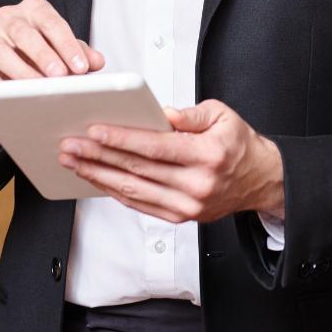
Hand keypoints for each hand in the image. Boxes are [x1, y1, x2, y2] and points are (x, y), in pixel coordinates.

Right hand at [0, 0, 104, 82]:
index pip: (51, 22)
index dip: (67, 45)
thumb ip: (81, 53)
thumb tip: (97, 61)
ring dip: (22, 71)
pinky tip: (12, 98)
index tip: (82, 67)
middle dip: (44, 55)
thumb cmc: (42, 51)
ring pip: (1, 51)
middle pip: (24, 33)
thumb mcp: (64, 48)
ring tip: (40, 90)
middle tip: (60, 76)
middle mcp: (8, 18)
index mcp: (33, 9)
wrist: (10, 61)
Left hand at [57, 99, 284, 223]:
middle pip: (137, 169)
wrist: (260, 181)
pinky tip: (96, 178)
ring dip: (98, 175)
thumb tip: (161, 114)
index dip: (121, 139)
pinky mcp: (180, 217)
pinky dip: (114, 191)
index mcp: (206, 156)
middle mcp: (195, 185)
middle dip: (99, 156)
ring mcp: (187, 206)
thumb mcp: (223, 116)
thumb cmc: (239, 145)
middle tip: (71, 145)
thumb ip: (190, 114)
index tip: (94, 131)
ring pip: (133, 190)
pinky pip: (140, 204)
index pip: (154, 147)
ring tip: (74, 161)